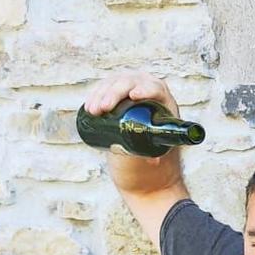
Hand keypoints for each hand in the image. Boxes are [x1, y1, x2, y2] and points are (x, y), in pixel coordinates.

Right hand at [83, 71, 185, 199]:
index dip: (146, 88)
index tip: (133, 96)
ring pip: (116, 83)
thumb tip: (154, 160)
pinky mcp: (118, 98)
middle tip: (103, 109)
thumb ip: (155, 156)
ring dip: (102, 93)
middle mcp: (150, 94)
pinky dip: (96, 94)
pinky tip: (89, 104)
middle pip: (132, 82)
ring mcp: (132, 93)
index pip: (157, 88)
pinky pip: (106, 88)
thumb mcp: (157, 157)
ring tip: (93, 111)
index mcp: (165, 105)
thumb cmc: (154, 164)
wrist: (145, 172)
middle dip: (115, 92)